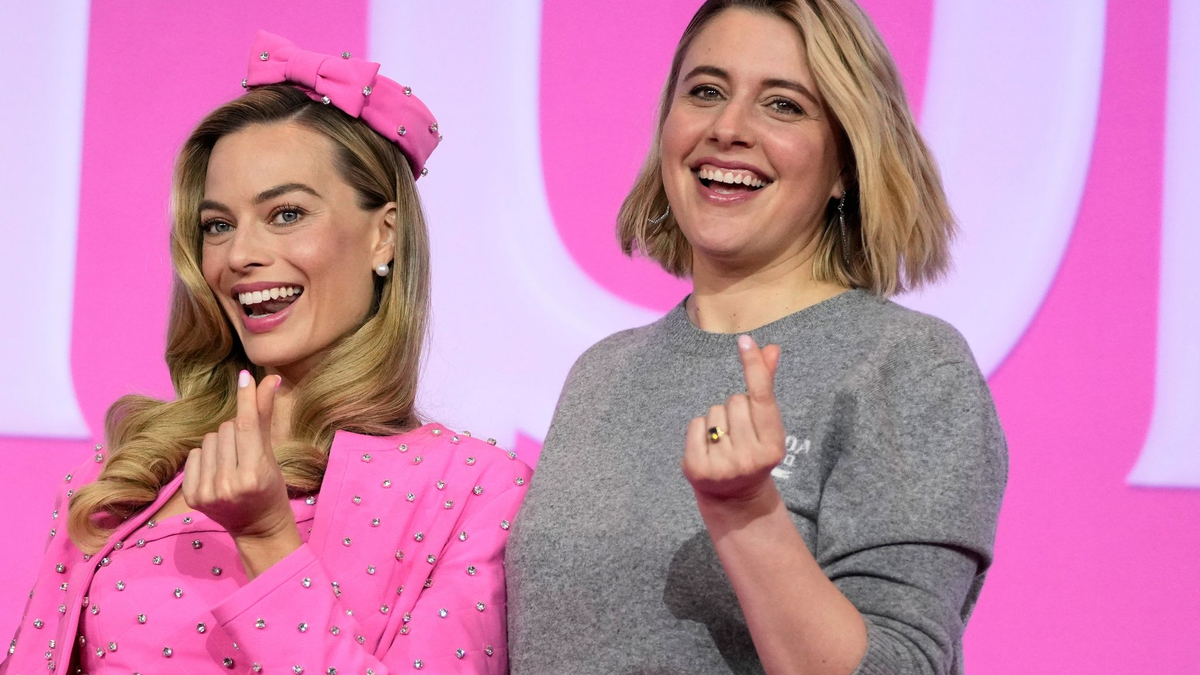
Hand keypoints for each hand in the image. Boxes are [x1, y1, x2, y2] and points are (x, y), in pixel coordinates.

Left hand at [183, 370, 293, 541]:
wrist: (257, 528)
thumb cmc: (270, 488)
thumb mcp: (271, 455)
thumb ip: (264, 416)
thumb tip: (270, 379)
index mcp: (254, 475)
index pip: (246, 426)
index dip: (246, 399)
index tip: (245, 377)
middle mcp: (229, 484)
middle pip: (226, 429)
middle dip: (237, 432)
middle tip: (246, 452)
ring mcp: (208, 492)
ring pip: (209, 440)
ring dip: (220, 445)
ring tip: (232, 463)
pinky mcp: (192, 497)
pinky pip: (194, 455)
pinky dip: (205, 458)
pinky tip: (217, 471)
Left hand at [683, 335, 784, 504]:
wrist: (735, 498)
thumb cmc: (752, 450)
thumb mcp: (765, 426)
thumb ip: (766, 386)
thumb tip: (771, 348)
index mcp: (773, 445)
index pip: (761, 396)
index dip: (753, 366)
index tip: (745, 340)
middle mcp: (750, 457)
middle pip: (734, 401)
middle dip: (734, 409)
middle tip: (738, 433)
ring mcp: (723, 465)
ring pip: (714, 411)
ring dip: (716, 420)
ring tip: (723, 442)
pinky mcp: (698, 469)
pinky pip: (695, 425)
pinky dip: (699, 431)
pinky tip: (707, 448)